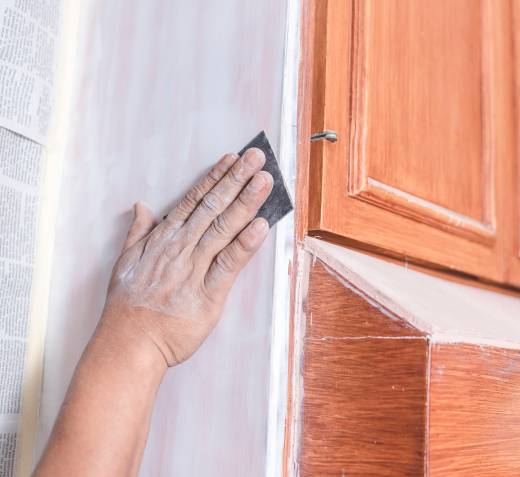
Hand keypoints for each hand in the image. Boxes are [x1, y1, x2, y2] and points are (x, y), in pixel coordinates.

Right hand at [100, 149, 272, 366]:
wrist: (128, 344)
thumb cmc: (128, 307)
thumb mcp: (125, 262)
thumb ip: (139, 232)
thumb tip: (143, 206)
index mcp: (164, 239)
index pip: (194, 201)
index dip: (215, 178)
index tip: (232, 159)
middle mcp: (181, 248)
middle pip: (213, 207)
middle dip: (237, 180)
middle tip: (257, 158)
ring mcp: (195, 269)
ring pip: (223, 229)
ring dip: (246, 203)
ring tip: (264, 181)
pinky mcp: (208, 294)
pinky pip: (229, 264)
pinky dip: (245, 244)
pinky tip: (261, 226)